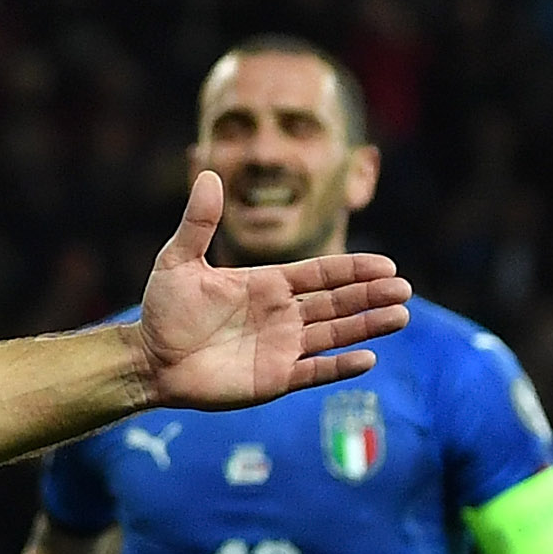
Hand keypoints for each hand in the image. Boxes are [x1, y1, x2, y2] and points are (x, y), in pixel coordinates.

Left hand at [134, 172, 411, 408]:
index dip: (354, 269)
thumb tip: (208, 174)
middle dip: (371, 295)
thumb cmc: (163, 311)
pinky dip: (339, 367)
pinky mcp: (273, 379)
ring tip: (399, 317)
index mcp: (268, 284)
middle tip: (404, 290)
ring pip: (334, 334)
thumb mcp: (178, 261)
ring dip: (366, 326)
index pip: (322, 274)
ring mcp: (281, 347)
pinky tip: (367, 359)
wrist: (148, 360)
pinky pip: (313, 372)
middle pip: (337, 302)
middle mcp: (282, 314)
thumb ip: (198, 222)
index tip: (387, 265)